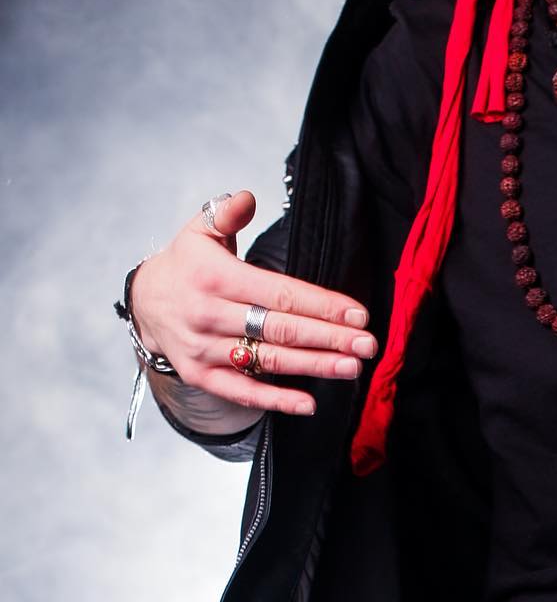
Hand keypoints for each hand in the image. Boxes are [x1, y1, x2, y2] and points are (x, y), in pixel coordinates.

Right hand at [130, 191, 375, 423]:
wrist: (143, 301)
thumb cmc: (186, 263)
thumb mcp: (200, 230)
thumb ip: (226, 213)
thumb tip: (246, 197)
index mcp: (216, 278)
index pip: (280, 293)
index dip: (321, 305)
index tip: (358, 314)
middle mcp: (209, 315)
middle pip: (280, 329)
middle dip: (328, 338)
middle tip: (367, 344)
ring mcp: (203, 349)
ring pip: (267, 360)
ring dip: (313, 366)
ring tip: (351, 367)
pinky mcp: (199, 375)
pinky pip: (240, 391)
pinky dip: (275, 400)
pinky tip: (308, 403)